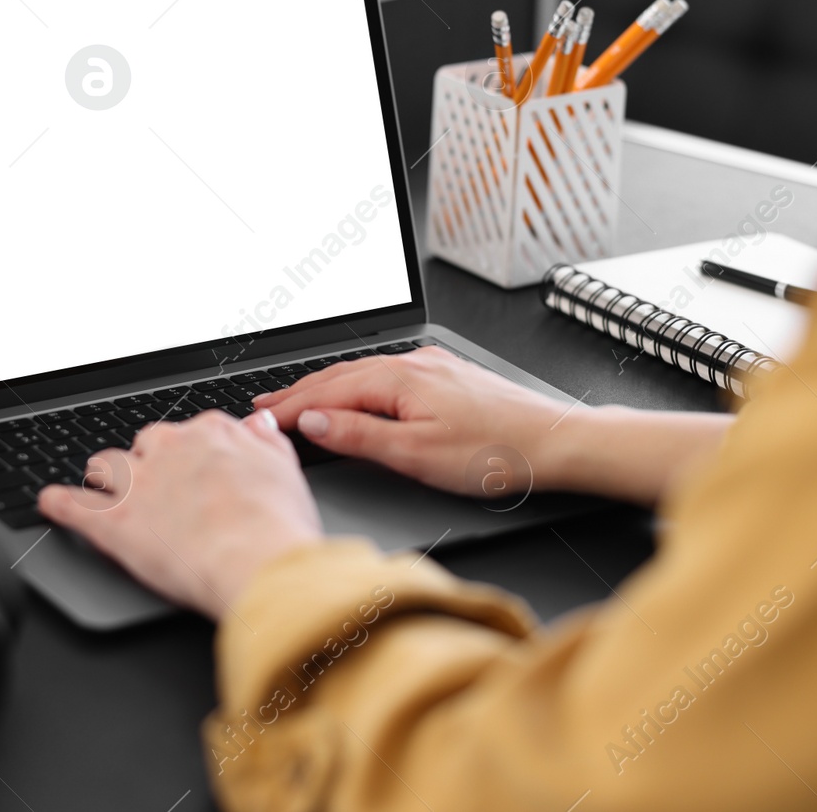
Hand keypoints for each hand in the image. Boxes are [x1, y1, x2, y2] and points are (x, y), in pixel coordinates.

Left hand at [36, 410, 322, 618]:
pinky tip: (53, 503)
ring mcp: (138, 480)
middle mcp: (171, 447)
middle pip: (144, 446)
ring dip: (107, 481)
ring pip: (106, 466)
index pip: (188, 434)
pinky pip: (72, 503)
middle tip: (162, 496)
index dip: (187, 458)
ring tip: (110, 497)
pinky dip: (60, 503)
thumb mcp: (286, 468)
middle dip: (148, 466)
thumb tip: (257, 422)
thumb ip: (265, 440)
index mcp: (211, 433)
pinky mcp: (112, 518)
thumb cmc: (276, 524)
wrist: (256, 560)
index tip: (191, 473)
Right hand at [253, 347, 570, 496]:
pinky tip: (355, 392)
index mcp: (399, 379)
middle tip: (263, 406)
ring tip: (296, 399)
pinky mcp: (448, 376)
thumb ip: (359, 435)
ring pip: (363, 373)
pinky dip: (357, 385)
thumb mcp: (416, 454)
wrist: (556, 443)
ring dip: (325, 387)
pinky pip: (387, 374)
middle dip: (298, 392)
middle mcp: (413, 363)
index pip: (327, 393)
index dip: (289, 409)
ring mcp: (432, 367)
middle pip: (340, 376)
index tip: (260, 421)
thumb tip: (313, 422)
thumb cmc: (496, 452)